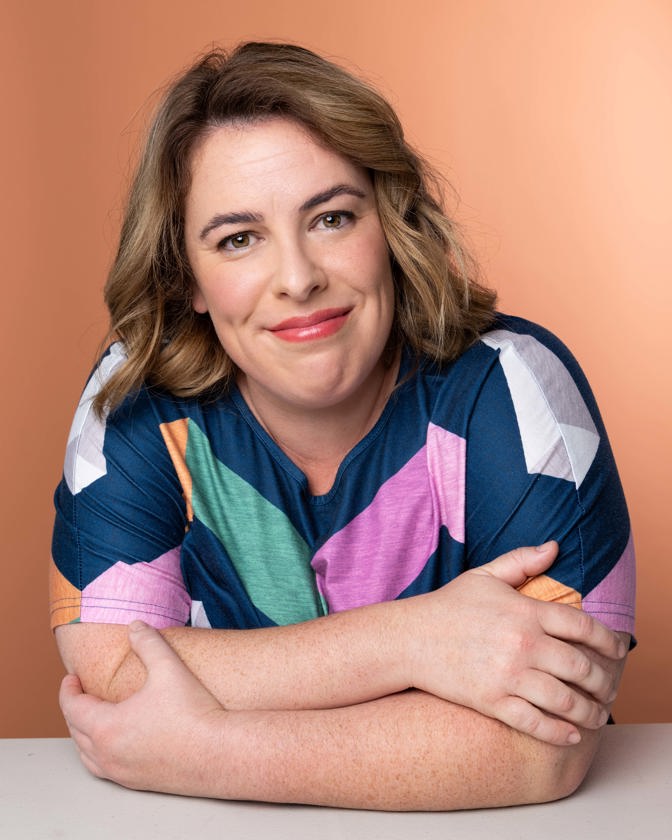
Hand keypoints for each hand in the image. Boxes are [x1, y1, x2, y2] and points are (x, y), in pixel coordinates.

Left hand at [60, 620, 223, 793]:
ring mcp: (121, 772)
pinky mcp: (137, 782)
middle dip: (74, 709)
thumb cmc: (193, 714)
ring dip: (83, 734)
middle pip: (76, 731)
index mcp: (107, 727)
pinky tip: (114, 744)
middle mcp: (108, 754)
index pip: (72, 707)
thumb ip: (148, 643)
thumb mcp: (169, 668)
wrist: (219, 752)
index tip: (71, 678)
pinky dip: (98, 754)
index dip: (68, 690)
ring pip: (87, 755)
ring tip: (91, 719)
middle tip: (80, 693)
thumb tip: (135, 626)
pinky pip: (104, 770)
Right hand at [406, 542, 626, 745]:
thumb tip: (554, 547)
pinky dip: (560, 732)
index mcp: (525, 611)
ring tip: (598, 715)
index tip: (619, 651)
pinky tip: (572, 734)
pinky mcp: (492, 701)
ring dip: (590, 711)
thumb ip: (521, 561)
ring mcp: (508, 675)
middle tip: (611, 689)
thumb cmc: (448, 606)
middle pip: (581, 666)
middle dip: (604, 681)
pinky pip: (536, 723)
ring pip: (565, 700)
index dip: (609, 641)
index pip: (583, 626)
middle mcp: (522, 643)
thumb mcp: (484, 576)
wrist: (409, 638)